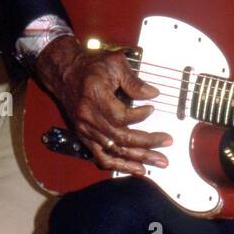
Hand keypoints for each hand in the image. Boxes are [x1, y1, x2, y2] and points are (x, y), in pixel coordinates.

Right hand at [34, 35, 171, 178]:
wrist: (66, 73)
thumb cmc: (90, 68)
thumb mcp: (114, 64)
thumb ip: (133, 81)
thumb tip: (152, 94)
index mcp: (94, 96)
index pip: (120, 116)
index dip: (139, 116)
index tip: (151, 108)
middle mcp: (88, 116)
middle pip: (120, 137)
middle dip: (147, 142)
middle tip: (167, 142)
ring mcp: (86, 130)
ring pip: (114, 151)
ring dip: (139, 158)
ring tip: (160, 161)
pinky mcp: (85, 137)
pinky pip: (102, 158)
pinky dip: (121, 166)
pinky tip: (138, 169)